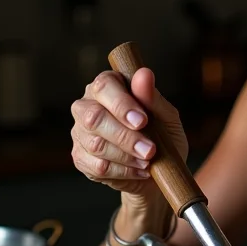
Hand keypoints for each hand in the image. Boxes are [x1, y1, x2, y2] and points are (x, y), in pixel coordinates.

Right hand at [70, 67, 187, 205]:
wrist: (159, 168)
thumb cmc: (163, 135)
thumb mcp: (166, 116)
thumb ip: (152, 97)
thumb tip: (144, 74)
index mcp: (108, 86)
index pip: (104, 86)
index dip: (121, 104)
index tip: (143, 121)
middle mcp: (87, 106)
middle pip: (94, 117)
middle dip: (125, 136)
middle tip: (150, 150)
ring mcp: (80, 133)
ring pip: (96, 144)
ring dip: (127, 156)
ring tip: (148, 160)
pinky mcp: (80, 158)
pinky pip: (97, 166)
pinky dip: (123, 171)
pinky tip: (139, 170)